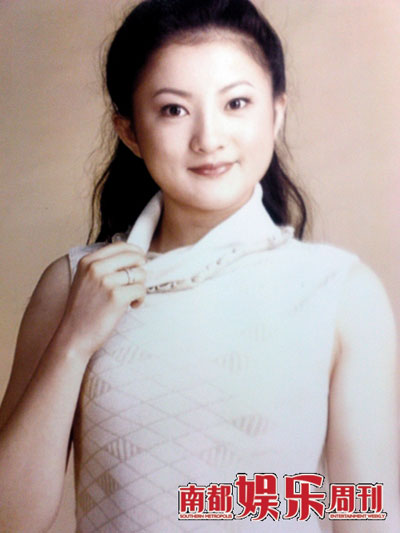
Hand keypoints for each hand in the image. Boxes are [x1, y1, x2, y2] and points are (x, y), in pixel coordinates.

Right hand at [55, 242, 145, 359]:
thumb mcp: (85, 280)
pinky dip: (140, 298)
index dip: (135, 252)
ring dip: (140, 286)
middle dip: (141, 269)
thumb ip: (102, 266)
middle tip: (138, 281)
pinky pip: (141, 289)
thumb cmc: (83, 311)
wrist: (73, 336)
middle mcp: (96, 268)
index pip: (120, 246)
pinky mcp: (117, 297)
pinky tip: (132, 306)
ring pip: (140, 274)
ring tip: (131, 298)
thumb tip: (131, 256)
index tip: (140, 261)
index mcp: (87, 261)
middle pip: (134, 257)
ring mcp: (106, 282)